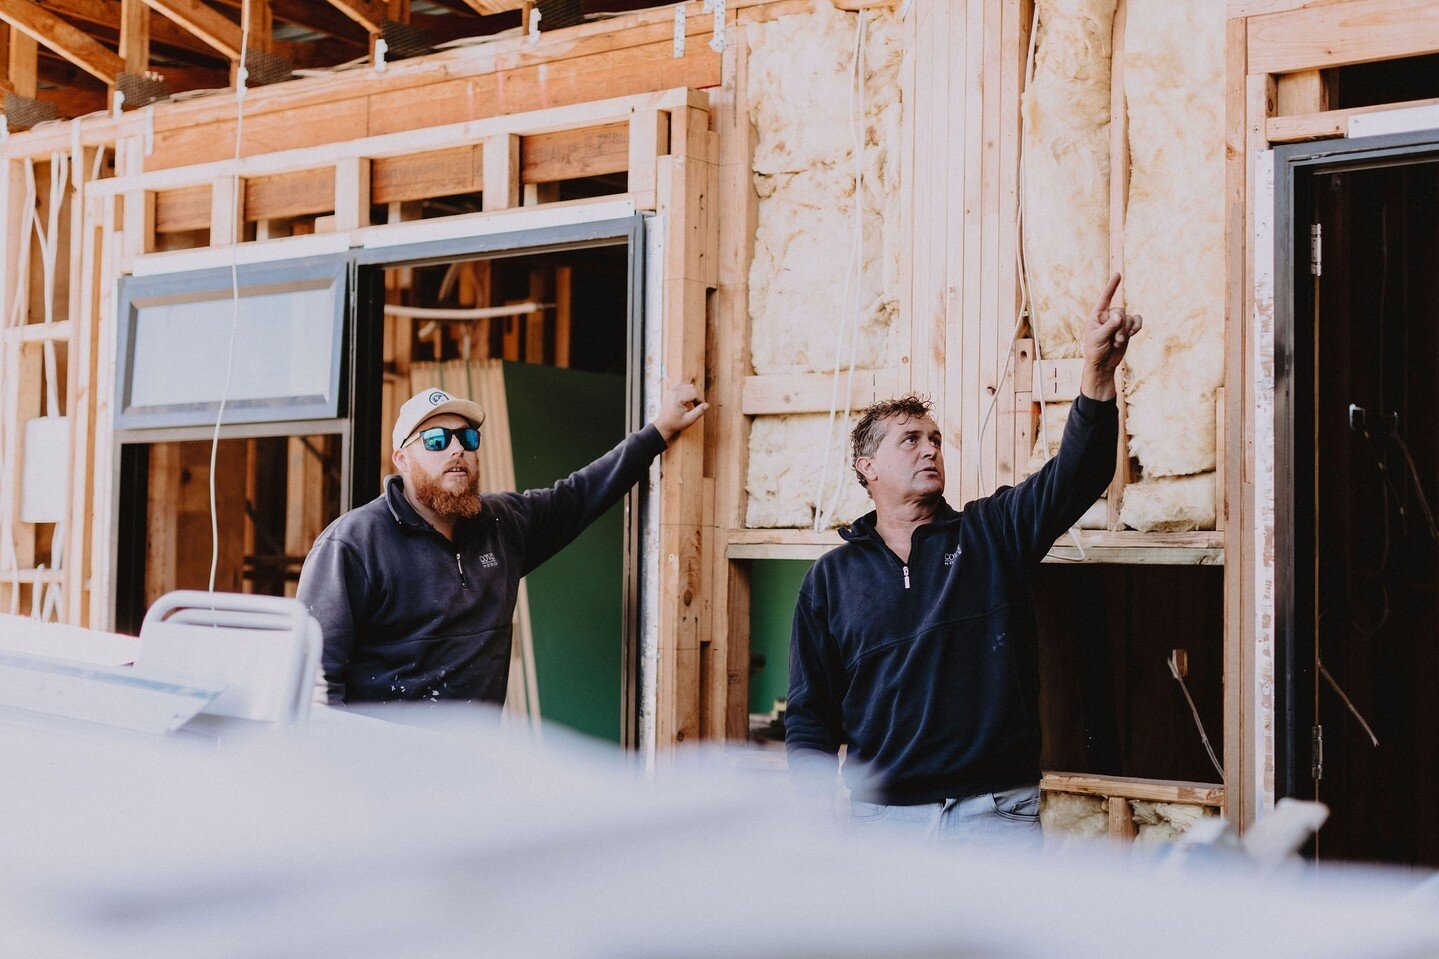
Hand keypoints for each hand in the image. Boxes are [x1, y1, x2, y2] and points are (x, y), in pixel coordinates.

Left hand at [653, 381, 708, 442]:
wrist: (664, 425)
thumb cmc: (676, 423)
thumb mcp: (689, 420)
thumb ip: (699, 412)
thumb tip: (708, 405)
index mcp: (677, 398)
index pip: (694, 393)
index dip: (700, 400)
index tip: (701, 408)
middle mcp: (673, 392)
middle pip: (692, 387)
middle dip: (697, 396)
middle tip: (696, 406)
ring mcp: (671, 390)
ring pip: (688, 385)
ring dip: (692, 392)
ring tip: (692, 402)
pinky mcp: (670, 390)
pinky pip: (681, 384)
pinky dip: (686, 389)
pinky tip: (687, 397)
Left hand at [1081, 272, 1141, 401]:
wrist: (1103, 365)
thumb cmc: (1095, 351)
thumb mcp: (1098, 339)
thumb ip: (1109, 327)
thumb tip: (1120, 316)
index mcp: (1097, 316)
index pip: (1105, 298)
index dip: (1111, 286)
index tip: (1118, 274)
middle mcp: (1108, 316)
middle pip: (1120, 311)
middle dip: (1120, 327)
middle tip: (1115, 340)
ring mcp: (1118, 322)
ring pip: (1129, 318)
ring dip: (1126, 331)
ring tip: (1118, 343)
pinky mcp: (1127, 329)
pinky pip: (1137, 320)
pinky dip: (1137, 326)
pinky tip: (1133, 334)